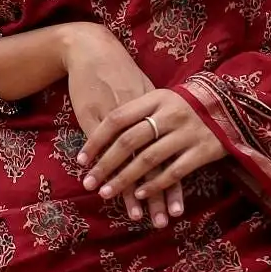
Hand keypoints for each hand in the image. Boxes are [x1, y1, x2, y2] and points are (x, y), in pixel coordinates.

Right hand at [59, 26, 186, 227]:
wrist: (92, 49)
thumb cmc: (118, 72)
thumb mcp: (143, 91)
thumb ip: (157, 117)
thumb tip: (172, 139)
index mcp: (159, 115)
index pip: (170, 156)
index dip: (174, 184)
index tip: (179, 209)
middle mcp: (144, 119)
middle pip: (154, 164)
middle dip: (159, 195)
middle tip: (163, 222)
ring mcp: (121, 121)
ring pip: (130, 162)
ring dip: (131, 192)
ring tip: (138, 217)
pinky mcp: (97, 119)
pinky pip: (105, 151)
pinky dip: (107, 172)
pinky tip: (107, 191)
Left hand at [79, 84, 224, 227]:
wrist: (229, 101)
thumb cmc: (184, 103)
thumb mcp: (160, 98)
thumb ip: (136, 112)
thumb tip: (99, 134)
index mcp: (156, 98)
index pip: (117, 119)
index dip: (97, 141)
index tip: (81, 160)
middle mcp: (171, 113)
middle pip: (130, 141)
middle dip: (106, 165)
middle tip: (89, 183)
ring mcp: (188, 132)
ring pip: (149, 160)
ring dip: (125, 180)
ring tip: (107, 193)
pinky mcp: (204, 150)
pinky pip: (174, 171)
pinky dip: (155, 185)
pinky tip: (140, 195)